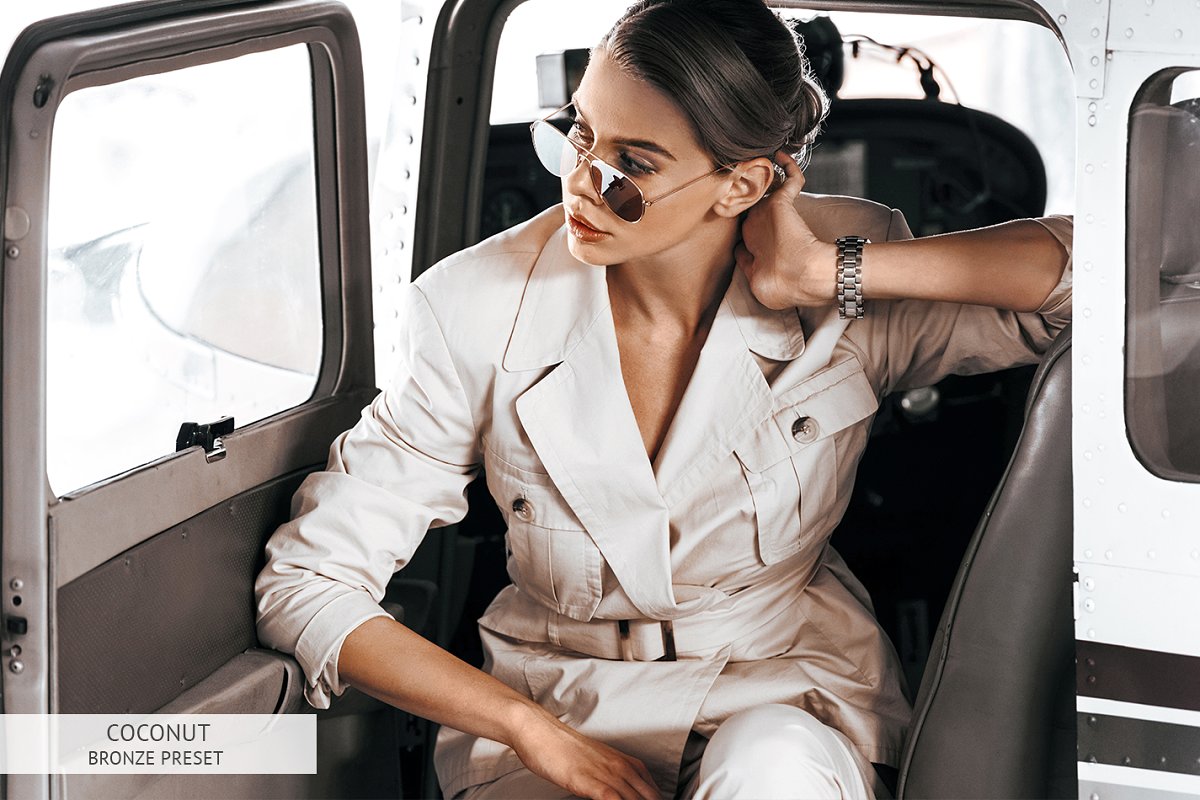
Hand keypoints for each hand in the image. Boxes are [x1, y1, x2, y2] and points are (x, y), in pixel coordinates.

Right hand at [509, 706, 660, 799]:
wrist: (539, 730)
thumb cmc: (561, 746)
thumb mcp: (594, 762)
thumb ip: (609, 777)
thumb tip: (616, 793)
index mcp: (624, 762)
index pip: (652, 789)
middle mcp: (620, 766)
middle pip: (649, 796)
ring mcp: (607, 773)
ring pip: (636, 799)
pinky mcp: (591, 781)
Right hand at [735, 152, 836, 308]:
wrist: (803, 276)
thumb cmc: (785, 287)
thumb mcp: (761, 286)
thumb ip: (753, 271)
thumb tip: (749, 259)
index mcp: (746, 249)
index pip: (742, 232)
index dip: (748, 227)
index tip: (757, 227)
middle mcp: (750, 229)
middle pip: (747, 208)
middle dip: (748, 200)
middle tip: (752, 193)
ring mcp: (764, 215)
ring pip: (760, 190)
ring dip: (761, 180)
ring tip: (761, 171)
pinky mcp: (781, 204)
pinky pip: (788, 180)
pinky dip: (788, 166)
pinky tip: (783, 155)